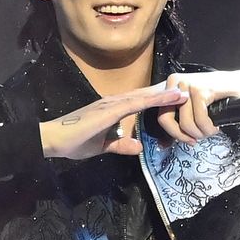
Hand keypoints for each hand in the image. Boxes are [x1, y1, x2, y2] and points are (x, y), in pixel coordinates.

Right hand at [39, 85, 189, 158]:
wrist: (54, 139)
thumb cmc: (74, 141)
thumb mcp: (103, 146)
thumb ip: (120, 145)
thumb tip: (138, 147)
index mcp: (112, 110)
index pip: (139, 103)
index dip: (157, 101)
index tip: (175, 100)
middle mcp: (113, 102)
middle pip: (144, 96)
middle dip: (165, 95)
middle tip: (186, 92)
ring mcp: (111, 104)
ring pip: (143, 97)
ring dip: (163, 95)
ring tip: (182, 93)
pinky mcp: (109, 110)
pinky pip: (134, 103)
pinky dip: (152, 100)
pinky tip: (165, 98)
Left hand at [156, 70, 239, 144]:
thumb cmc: (218, 96)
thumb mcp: (193, 106)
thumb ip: (178, 118)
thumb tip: (165, 143)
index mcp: (170, 86)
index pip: (161, 116)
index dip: (173, 133)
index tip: (186, 140)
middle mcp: (174, 83)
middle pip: (166, 120)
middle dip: (184, 135)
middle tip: (197, 138)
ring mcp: (187, 86)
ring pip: (185, 123)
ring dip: (201, 133)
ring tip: (211, 129)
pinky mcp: (200, 90)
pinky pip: (200, 120)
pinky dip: (210, 128)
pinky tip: (216, 125)